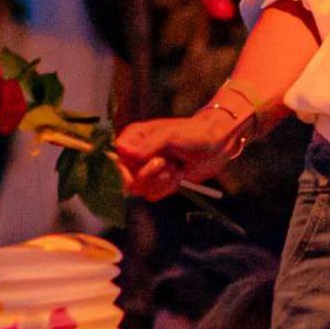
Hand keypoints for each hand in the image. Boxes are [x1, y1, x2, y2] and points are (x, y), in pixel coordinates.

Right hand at [116, 110, 247, 199]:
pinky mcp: (159, 183)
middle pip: (124, 179)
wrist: (217, 145)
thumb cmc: (194, 134)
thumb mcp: (170, 136)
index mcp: (132, 138)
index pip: (112, 160)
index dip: (120, 172)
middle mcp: (135, 155)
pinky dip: (168, 186)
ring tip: (175, 165)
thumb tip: (122, 151)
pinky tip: (179, 173)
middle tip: (164, 162)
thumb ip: (148, 144)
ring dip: (161, 180)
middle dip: (147, 175)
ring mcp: (147, 170)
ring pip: (140, 189)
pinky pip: (153, 194)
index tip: (132, 175)